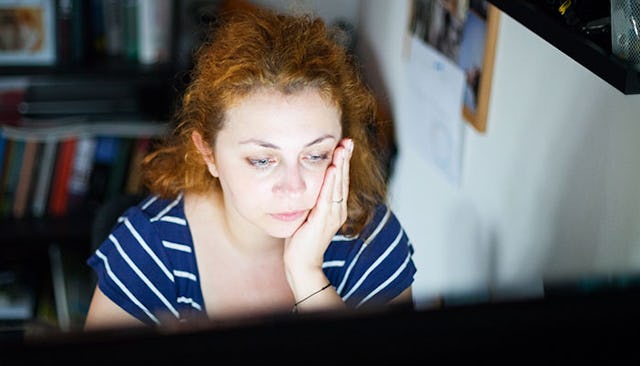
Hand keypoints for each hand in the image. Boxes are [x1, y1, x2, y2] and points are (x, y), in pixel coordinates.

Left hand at [283, 138, 353, 278]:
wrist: (301, 263)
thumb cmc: (301, 240)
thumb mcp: (307, 214)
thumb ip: (311, 201)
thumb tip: (305, 183)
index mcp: (335, 208)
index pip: (340, 181)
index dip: (342, 163)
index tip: (343, 145)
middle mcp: (338, 210)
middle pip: (342, 179)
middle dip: (345, 159)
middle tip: (347, 140)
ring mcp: (333, 216)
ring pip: (338, 185)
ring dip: (340, 165)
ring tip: (342, 148)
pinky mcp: (323, 220)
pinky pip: (328, 197)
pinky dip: (331, 181)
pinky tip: (332, 168)